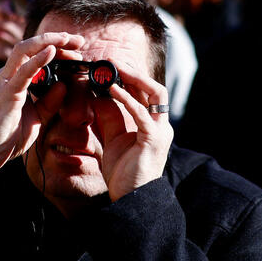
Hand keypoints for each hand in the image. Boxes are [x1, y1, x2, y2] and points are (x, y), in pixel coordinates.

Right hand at [0, 32, 84, 197]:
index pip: (34, 55)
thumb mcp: (36, 118)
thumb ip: (49, 102)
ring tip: (69, 39)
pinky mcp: (5, 94)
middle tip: (78, 40)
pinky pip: (23, 71)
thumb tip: (64, 86)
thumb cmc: (5, 138)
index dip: (56, 48)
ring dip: (49, 42)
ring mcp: (3, 83)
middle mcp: (5, 76)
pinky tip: (52, 51)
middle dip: (55, 38)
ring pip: (24, 50)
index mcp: (12, 80)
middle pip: (29, 46)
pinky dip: (38, 59)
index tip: (77, 50)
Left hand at [92, 66, 172, 201]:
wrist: (131, 199)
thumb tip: (99, 96)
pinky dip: (126, 98)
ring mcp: (160, 131)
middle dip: (136, 72)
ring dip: (135, 78)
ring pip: (154, 94)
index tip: (111, 66)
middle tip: (114, 61)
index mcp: (153, 125)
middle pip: (155, 89)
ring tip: (115, 67)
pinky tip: (111, 89)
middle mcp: (161, 125)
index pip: (146, 94)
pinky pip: (140, 112)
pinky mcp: (153, 139)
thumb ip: (110, 118)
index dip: (130, 78)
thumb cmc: (124, 173)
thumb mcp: (113, 139)